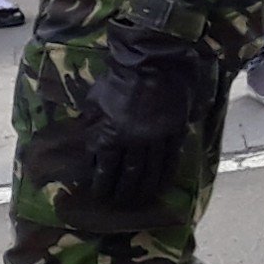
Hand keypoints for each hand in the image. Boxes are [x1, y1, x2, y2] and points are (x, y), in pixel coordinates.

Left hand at [77, 24, 208, 209]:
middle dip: (124, 191)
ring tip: (142, 198)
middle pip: (130, 173)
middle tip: (121, 203)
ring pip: (152, 169)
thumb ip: (92, 123)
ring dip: (146, 187)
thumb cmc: (118, 79)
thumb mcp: (95, 100)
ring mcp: (158, 137)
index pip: (105, 167)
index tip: (99, 195)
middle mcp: (135, 141)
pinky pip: (172, 157)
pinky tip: (164, 182)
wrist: (152, 61)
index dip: (102, 184)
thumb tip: (88, 139)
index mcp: (111, 134)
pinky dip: (167, 172)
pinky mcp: (175, 130)